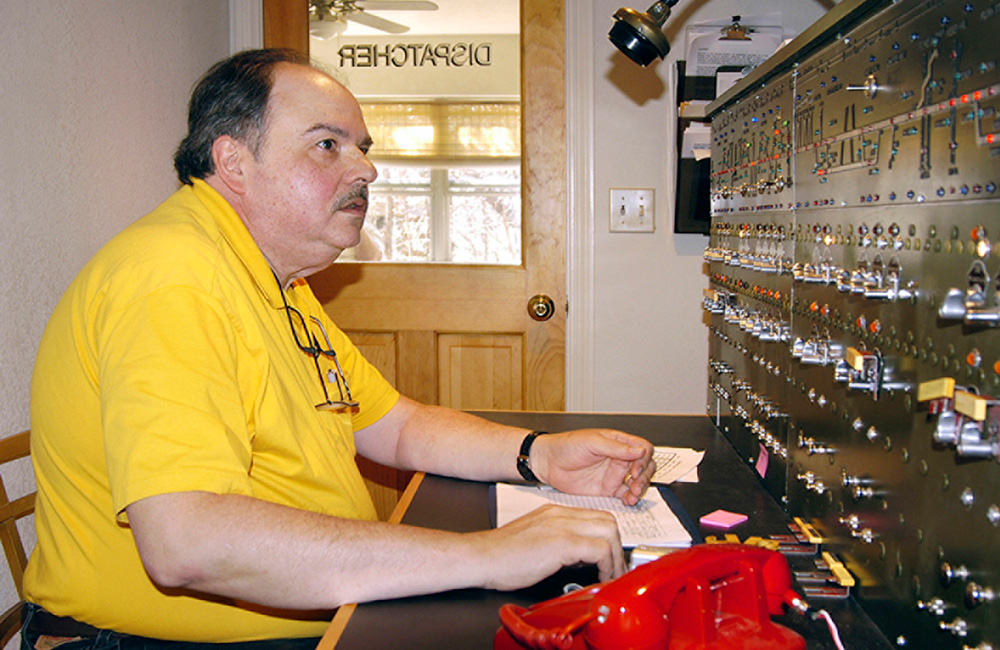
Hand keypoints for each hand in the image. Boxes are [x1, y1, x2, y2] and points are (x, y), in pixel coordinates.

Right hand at [474, 504, 625, 588]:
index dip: (609, 538)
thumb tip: (582, 557)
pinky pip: (600, 549)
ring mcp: (562, 526)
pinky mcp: (562, 543)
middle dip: (618, 546)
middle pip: (608, 520)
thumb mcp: (537, 541)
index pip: (595, 516)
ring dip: (615, 556)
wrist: (481, 557)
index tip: (611, 558)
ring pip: (609, 531)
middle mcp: (560, 514)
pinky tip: (600, 577)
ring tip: (611, 575)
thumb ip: (561, 544)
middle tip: (616, 567)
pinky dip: (607, 565)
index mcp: (554, 513)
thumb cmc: (502, 555)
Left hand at [532, 430, 654, 505]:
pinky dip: (630, 498)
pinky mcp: (607, 489)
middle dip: (645, 476)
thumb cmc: (566, 446)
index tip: (636, 468)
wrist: (547, 463)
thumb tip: (638, 450)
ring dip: (641, 488)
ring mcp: (614, 474)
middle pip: (645, 466)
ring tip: (634, 494)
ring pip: (638, 482)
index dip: (644, 459)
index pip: (643, 448)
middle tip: (636, 484)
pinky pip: (625, 494)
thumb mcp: (592, 442)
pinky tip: (628, 500)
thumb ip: (616, 448)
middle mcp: (619, 458)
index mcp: (618, 442)